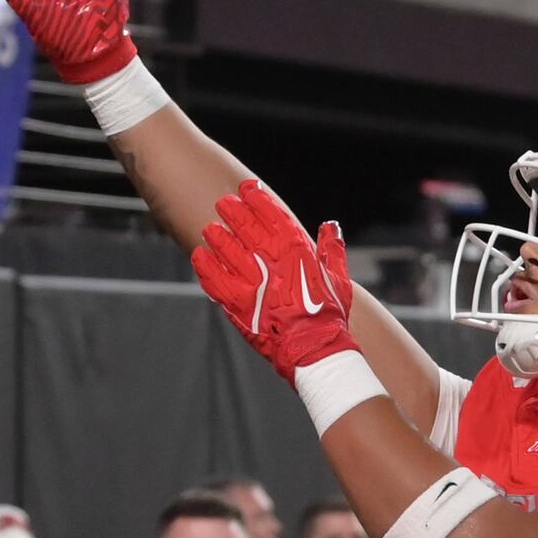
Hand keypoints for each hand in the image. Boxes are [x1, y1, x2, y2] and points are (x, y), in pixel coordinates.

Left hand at [191, 180, 357, 380]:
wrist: (313, 349)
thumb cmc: (328, 315)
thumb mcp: (338, 278)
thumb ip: (332, 249)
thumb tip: (331, 228)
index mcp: (296, 251)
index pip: (272, 213)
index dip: (257, 198)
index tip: (248, 189)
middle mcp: (271, 261)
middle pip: (245, 225)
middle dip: (232, 211)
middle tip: (223, 203)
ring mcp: (251, 281)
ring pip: (226, 248)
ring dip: (217, 236)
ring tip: (211, 229)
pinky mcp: (237, 303)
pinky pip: (213, 278)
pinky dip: (205, 265)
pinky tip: (200, 256)